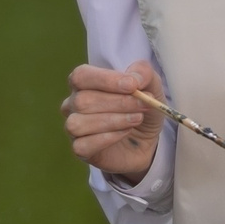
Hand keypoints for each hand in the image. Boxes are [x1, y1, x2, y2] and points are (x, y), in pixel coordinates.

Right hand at [61, 61, 165, 181]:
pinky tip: (125, 133)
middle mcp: (74, 104)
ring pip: (79, 123)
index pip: (81, 76)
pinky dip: (107, 138)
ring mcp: (74, 127)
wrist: (146, 139)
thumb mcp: (150, 85)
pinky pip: (82, 145)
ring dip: (114, 121)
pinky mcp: (80, 149)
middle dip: (118, 102)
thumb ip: (143, 73)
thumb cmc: (141, 107)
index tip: (132, 86)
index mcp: (85, 82)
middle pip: (83, 100)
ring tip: (137, 119)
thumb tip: (133, 80)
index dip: (106, 80)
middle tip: (143, 105)